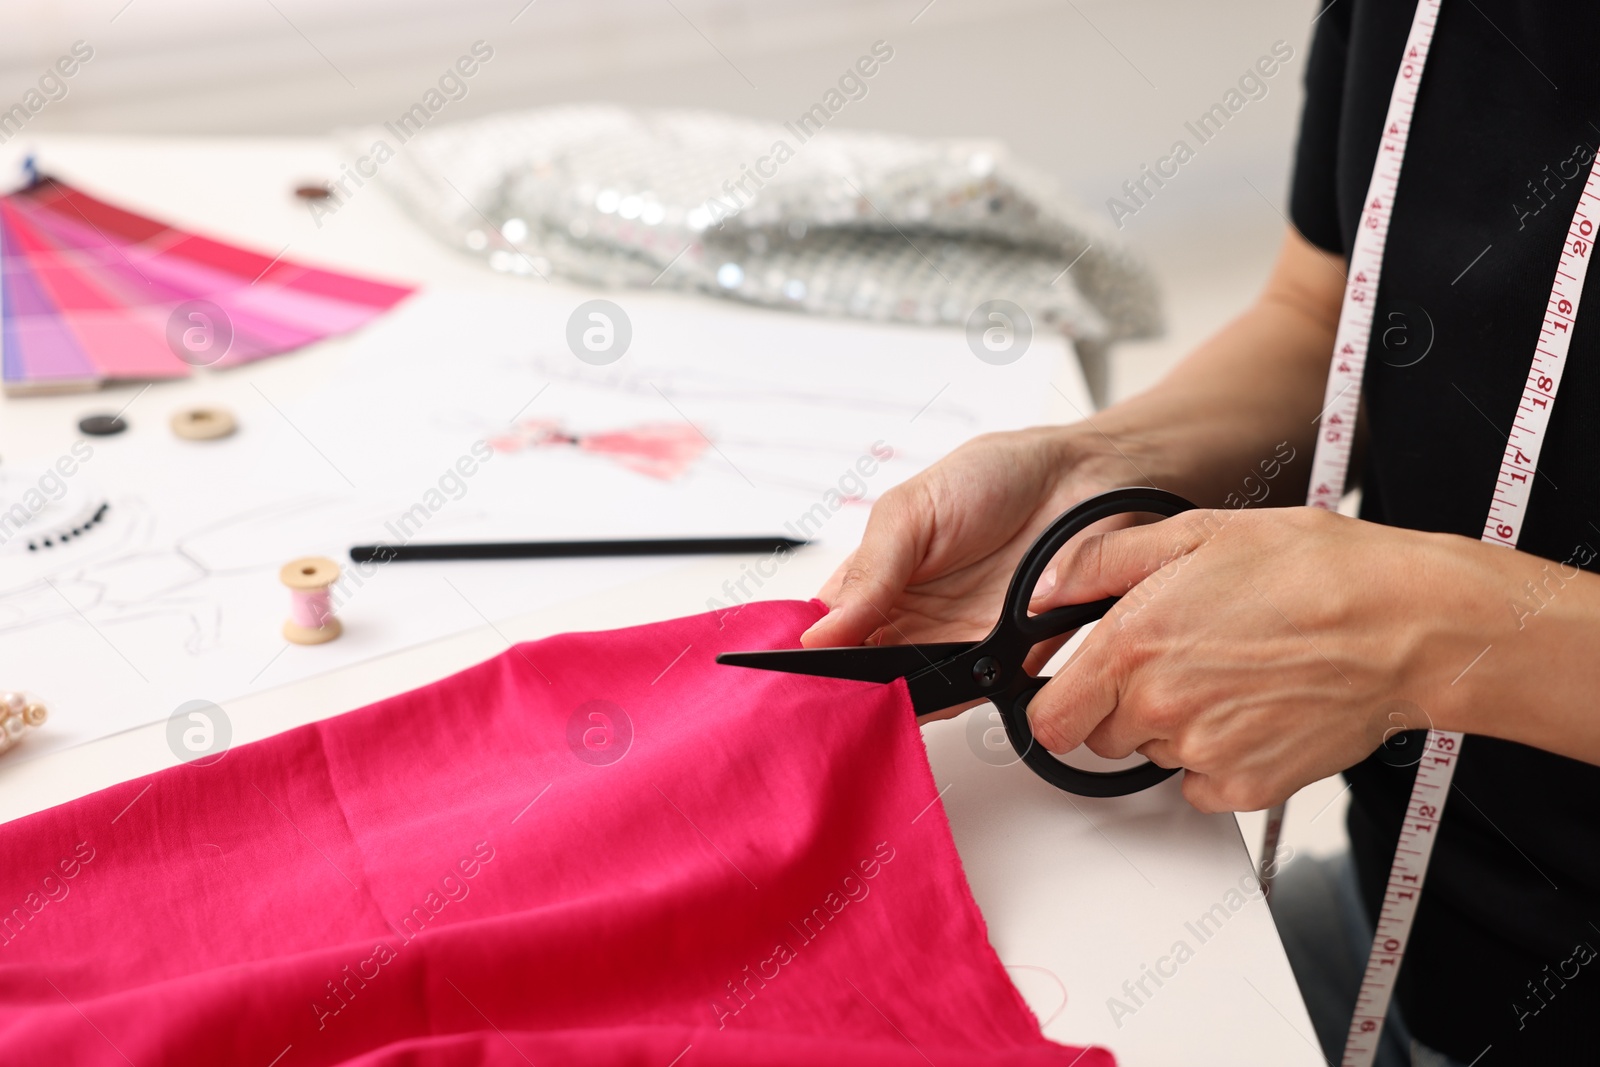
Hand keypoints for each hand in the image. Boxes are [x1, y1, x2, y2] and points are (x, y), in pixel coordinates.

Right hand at [802, 427, 1156, 717]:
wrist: (1085, 478)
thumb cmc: (996, 476)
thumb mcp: (911, 510)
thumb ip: (870, 571)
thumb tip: (820, 630)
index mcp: (874, 579)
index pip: (824, 631)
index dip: (805, 657)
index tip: (789, 678)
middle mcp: (908, 618)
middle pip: (860, 674)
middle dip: (842, 695)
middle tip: (825, 706)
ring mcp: (953, 643)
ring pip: (907, 693)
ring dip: (890, 705)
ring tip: (868, 709)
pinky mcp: (1001, 662)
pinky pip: (966, 697)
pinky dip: (945, 705)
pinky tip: (926, 703)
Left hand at [1024, 506, 1501, 810]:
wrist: (1404, 623)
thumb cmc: (1313, 571)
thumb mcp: (1196, 533)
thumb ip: (1103, 562)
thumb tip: (1045, 588)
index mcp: (1133, 644)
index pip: (1048, 718)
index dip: (1058, 705)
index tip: (1075, 692)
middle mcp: (1160, 705)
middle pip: (1099, 738)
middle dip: (1120, 707)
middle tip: (1175, 664)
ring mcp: (1203, 752)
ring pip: (1153, 756)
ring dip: (1173, 728)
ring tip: (1228, 676)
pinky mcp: (1247, 786)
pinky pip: (1201, 785)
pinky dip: (1217, 759)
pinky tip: (1252, 711)